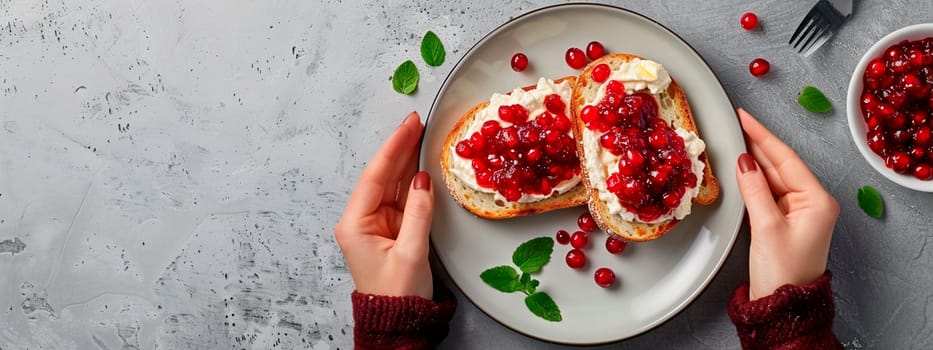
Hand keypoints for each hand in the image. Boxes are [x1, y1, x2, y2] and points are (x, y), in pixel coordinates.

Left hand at [335, 112, 434, 298]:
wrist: (398, 323)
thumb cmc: (397, 295)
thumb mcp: (410, 254)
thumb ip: (418, 214)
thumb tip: (423, 181)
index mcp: (355, 224)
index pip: (375, 176)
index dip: (393, 148)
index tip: (407, 126)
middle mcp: (362, 220)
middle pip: (383, 175)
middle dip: (399, 148)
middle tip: (416, 122)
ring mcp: (377, 223)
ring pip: (394, 183)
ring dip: (407, 160)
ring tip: (420, 135)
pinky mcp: (392, 229)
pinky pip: (403, 197)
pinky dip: (413, 180)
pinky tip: (421, 163)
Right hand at [735, 108, 839, 299]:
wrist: (783, 305)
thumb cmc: (783, 272)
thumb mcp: (766, 227)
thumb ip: (754, 190)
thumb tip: (744, 161)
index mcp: (818, 201)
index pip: (786, 158)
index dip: (763, 135)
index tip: (745, 117)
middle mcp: (812, 203)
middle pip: (780, 165)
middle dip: (757, 145)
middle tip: (734, 124)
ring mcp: (798, 212)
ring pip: (772, 177)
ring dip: (752, 163)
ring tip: (732, 142)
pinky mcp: (785, 221)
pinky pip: (767, 192)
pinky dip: (752, 181)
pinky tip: (739, 170)